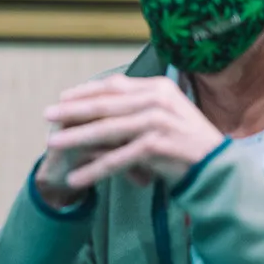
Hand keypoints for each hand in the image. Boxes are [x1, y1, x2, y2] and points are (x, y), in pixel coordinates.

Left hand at [43, 75, 224, 189]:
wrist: (217, 168)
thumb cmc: (184, 143)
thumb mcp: (162, 115)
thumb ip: (134, 106)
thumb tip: (93, 103)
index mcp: (158, 88)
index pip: (114, 85)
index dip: (85, 91)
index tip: (62, 97)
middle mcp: (158, 101)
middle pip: (105, 105)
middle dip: (72, 110)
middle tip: (46, 114)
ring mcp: (158, 123)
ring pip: (107, 131)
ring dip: (76, 138)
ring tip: (52, 144)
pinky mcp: (157, 147)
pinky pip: (117, 159)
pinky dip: (94, 170)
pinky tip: (76, 178)